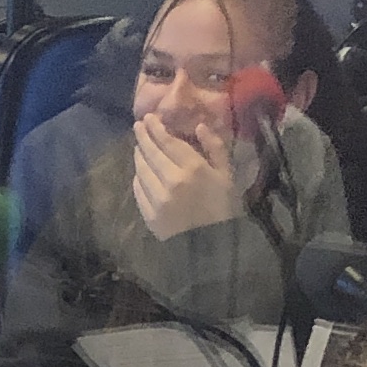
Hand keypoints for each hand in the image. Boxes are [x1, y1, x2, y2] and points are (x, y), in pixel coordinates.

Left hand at [131, 115, 240, 240]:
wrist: (213, 247)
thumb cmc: (224, 209)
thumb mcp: (227, 175)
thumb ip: (215, 148)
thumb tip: (199, 126)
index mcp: (193, 168)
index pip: (167, 141)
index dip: (155, 128)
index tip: (148, 118)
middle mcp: (171, 179)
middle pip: (150, 152)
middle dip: (143, 137)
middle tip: (138, 126)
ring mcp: (157, 198)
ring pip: (141, 169)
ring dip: (139, 155)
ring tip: (139, 147)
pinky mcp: (149, 214)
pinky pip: (139, 190)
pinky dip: (138, 177)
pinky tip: (140, 172)